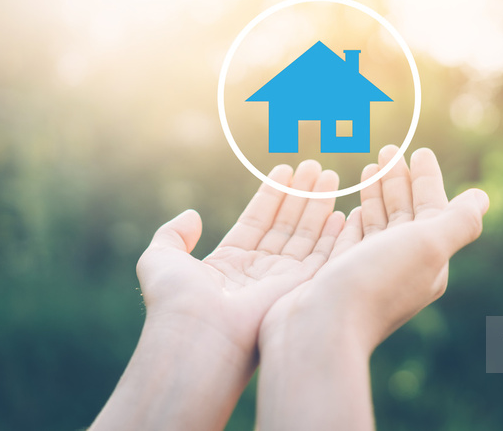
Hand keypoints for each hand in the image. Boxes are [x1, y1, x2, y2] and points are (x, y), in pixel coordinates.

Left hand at [92, 160, 344, 430]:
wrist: (197, 334)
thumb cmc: (176, 300)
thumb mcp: (160, 257)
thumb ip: (174, 234)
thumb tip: (191, 214)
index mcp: (229, 263)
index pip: (256, 221)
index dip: (272, 195)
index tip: (286, 170)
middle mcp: (258, 271)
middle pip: (285, 225)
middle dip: (301, 196)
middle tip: (316, 167)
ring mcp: (280, 281)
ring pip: (305, 236)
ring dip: (319, 205)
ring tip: (330, 176)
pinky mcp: (300, 290)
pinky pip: (322, 257)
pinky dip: (334, 236)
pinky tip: (342, 212)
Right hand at [257, 146, 488, 430]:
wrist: (321, 329)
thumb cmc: (376, 283)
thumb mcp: (428, 246)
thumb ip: (458, 221)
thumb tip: (482, 198)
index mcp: (428, 259)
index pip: (432, 209)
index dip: (427, 180)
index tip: (419, 151)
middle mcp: (401, 266)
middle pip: (404, 214)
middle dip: (399, 181)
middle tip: (389, 151)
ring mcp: (368, 271)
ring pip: (377, 224)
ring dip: (376, 194)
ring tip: (370, 167)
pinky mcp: (338, 275)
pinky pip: (351, 239)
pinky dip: (354, 219)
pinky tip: (349, 208)